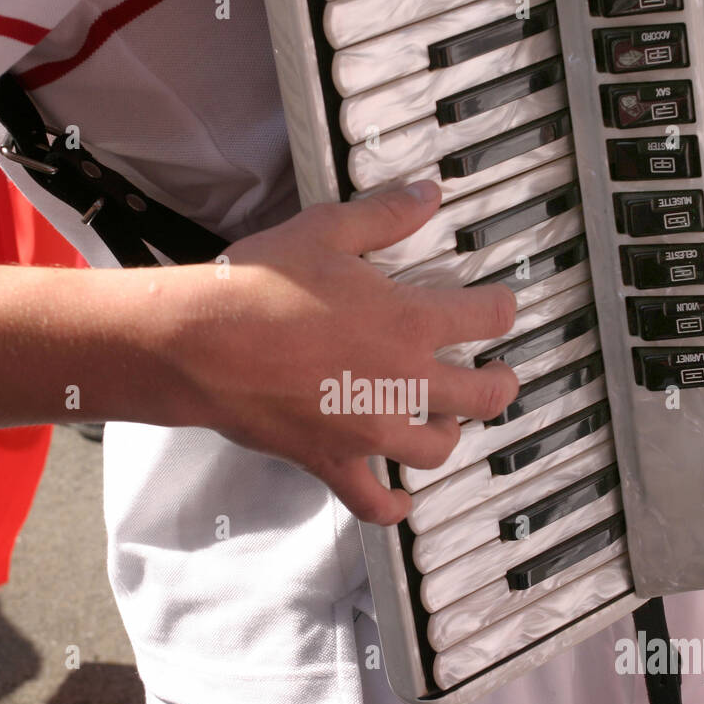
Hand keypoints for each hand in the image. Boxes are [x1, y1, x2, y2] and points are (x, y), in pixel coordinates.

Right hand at [165, 181, 518, 524]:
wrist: (202, 341)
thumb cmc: (260, 285)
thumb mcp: (327, 231)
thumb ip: (386, 216)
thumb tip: (428, 196)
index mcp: (409, 322)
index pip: (486, 319)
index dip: (501, 310)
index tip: (499, 308)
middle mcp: (402, 381)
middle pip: (483, 396)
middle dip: (500, 384)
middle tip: (499, 377)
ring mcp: (370, 428)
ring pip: (438, 449)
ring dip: (451, 434)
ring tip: (447, 422)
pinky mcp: (332, 459)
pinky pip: (373, 501)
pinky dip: (391, 508)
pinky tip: (401, 504)